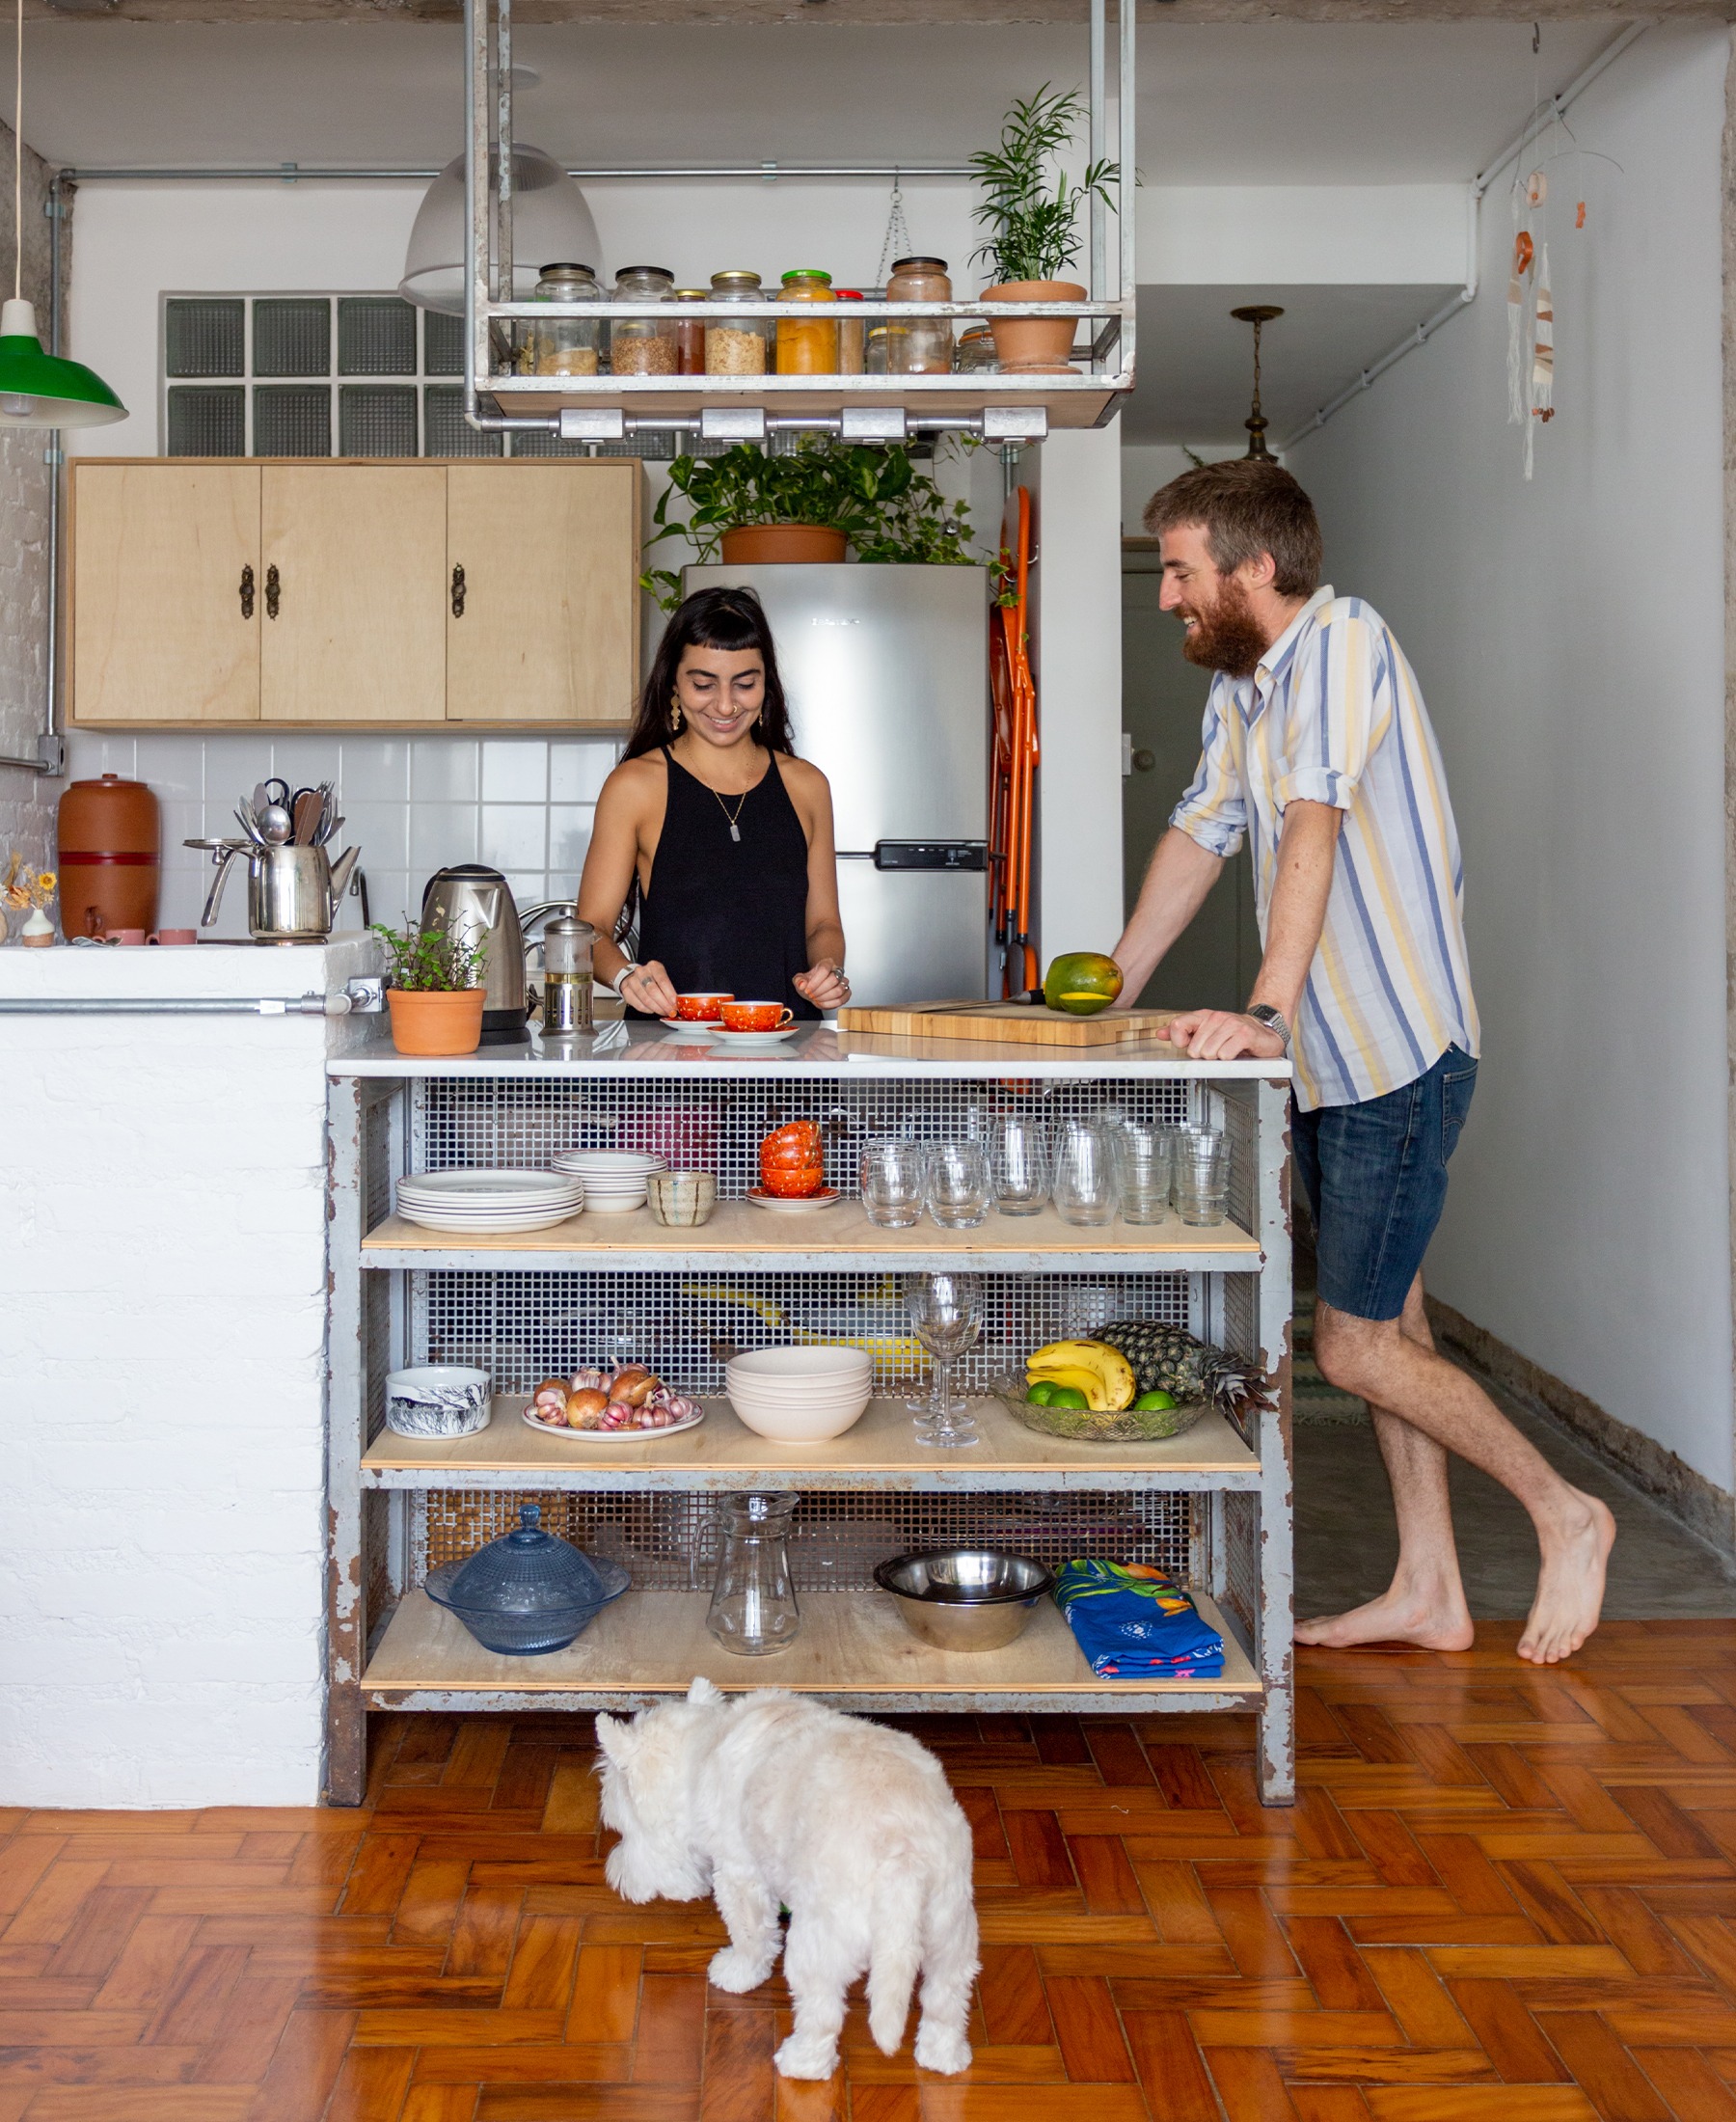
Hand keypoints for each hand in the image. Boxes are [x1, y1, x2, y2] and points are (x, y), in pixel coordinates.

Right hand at [617, 958, 677, 1016]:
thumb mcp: (662, 977)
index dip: (670, 994)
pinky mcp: (626, 991)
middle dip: (663, 1004)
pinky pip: (638, 1004)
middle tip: (670, 1011)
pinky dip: (647, 1010)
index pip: (662, 981)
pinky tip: (653, 1010)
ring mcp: (632, 981)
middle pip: (653, 990)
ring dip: (656, 1008)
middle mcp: (641, 972)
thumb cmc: (652, 978)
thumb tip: (676, 1002)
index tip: (674, 1004)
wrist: (635, 976)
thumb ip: (669, 989)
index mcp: (653, 966)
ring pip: (645, 999)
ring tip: (663, 1012)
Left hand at [794, 959, 850, 1010]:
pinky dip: (831, 1004)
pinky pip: (843, 999)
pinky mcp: (846, 993)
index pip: (824, 969)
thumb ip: (798, 980)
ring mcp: (844, 982)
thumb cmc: (809, 982)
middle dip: (820, 991)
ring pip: (839, 990)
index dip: (815, 982)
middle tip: (811, 995)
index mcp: (827, 963)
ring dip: (825, 998)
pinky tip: (822, 1003)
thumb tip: (802, 984)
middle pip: (834, 980)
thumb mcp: (800, 979)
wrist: (815, 987)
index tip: (807, 989)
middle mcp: (837, 971)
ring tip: (816, 999)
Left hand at [1166, 1008, 1286, 1061]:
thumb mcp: (1206, 1032)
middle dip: (1205, 1055)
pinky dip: (1230, 1059)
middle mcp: (1216, 1017)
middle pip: (1194, 1048)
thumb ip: (1182, 1033)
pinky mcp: (1244, 1034)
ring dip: (1219, 1058)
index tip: (1189, 1045)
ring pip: (1209, 1053)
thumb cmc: (1234, 1034)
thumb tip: (1160, 1034)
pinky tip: (1237, 1052)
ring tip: (1228, 1051)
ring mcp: (1231, 1024)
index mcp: (1204, 1016)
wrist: (1263, 1032)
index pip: (1177, 1025)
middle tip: (1217, 1050)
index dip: (1180, 1041)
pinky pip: (1225, 1055)